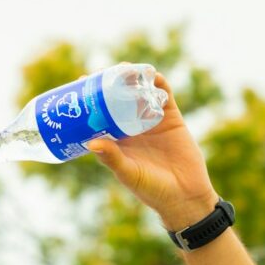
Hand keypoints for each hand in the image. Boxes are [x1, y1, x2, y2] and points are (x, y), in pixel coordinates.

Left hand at [86, 73, 219, 230]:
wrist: (184, 195)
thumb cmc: (151, 189)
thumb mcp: (127, 173)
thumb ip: (111, 158)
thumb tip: (91, 142)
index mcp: (116, 140)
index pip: (98, 115)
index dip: (90, 101)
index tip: (80, 86)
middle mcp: (131, 127)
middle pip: (116, 100)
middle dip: (109, 85)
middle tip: (99, 73)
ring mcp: (151, 121)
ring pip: (139, 94)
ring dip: (132, 80)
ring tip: (123, 68)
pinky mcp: (171, 118)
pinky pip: (164, 97)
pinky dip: (158, 84)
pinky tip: (150, 74)